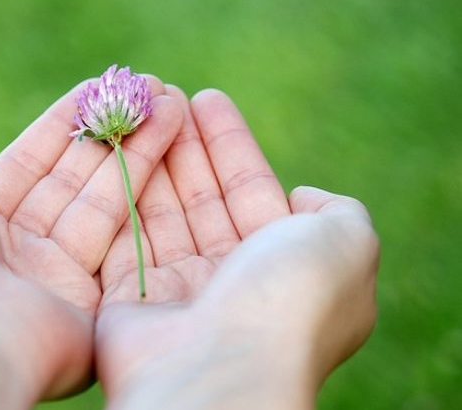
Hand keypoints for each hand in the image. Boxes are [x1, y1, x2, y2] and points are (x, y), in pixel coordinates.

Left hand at [0, 78, 182, 408]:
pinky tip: (164, 137)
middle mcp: (17, 249)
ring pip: (104, 200)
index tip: (99, 88)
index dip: (65, 124)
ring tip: (167, 100)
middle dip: (110, 131)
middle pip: (73, 179)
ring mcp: (56, 276)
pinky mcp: (93, 301)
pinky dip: (142, 183)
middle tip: (147, 89)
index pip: (30, 162)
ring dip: (137, 148)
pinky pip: (124, 235)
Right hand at [95, 88, 378, 408]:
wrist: (218, 368)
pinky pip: (124, 238)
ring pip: (162, 212)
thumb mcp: (347, 243)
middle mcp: (230, 281)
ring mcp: (179, 292)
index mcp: (281, 268)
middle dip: (186, 146)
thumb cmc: (287, 299)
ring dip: (153, 160)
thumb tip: (299, 198)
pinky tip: (115, 154)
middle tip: (164, 94)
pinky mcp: (132, 300)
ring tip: (140, 110)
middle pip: (203, 197)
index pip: (252, 191)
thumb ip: (337, 213)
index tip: (207, 98)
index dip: (231, 144)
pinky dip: (120, 195)